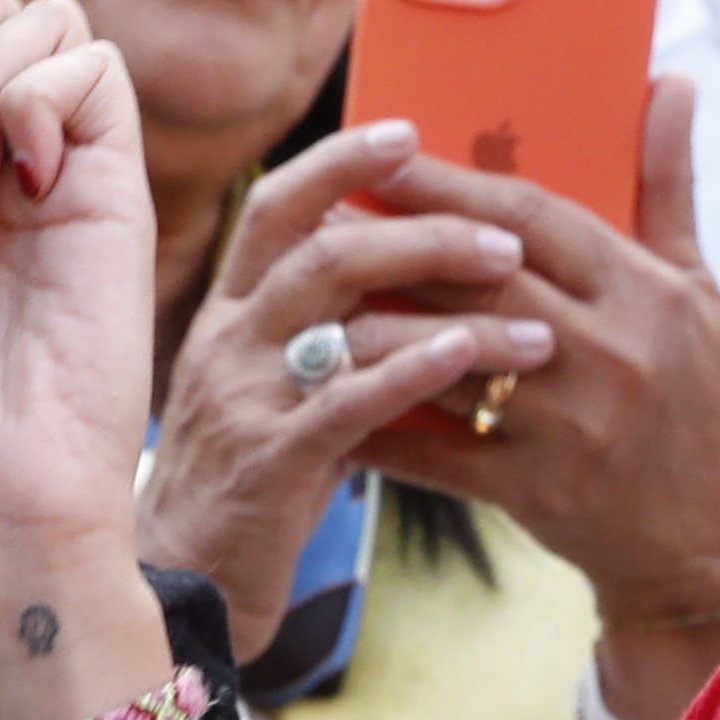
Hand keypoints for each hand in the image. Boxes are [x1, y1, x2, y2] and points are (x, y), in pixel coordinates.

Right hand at [140, 121, 559, 659]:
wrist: (185, 586)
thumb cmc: (253, 483)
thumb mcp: (277, 389)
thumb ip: (330, 333)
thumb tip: (419, 276)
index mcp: (231, 311)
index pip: (277, 206)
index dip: (340, 161)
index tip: (409, 133)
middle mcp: (228, 338)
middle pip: (324, 247)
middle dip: (425, 231)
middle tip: (510, 241)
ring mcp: (243, 396)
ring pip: (344, 316)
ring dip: (449, 306)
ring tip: (533, 324)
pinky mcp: (268, 459)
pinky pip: (347, 400)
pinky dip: (414, 370)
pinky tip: (470, 357)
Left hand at [346, 80, 719, 719]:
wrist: (707, 541)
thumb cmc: (699, 400)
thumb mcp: (698, 288)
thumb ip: (668, 185)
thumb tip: (671, 81)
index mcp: (644, 291)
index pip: (534, 217)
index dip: (452, 183)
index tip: (384, 156)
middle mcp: (609, 351)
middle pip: (477, 278)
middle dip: (393, 243)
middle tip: (323, 215)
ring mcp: (571, 424)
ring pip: (445, 361)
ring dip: (371, 329)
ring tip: (310, 301)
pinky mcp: (536, 489)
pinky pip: (437, 451)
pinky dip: (380, 425)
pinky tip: (326, 403)